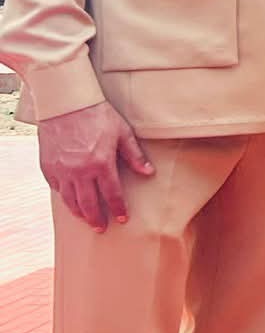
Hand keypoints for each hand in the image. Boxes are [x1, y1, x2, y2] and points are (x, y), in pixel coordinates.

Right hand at [38, 102, 152, 231]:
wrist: (66, 103)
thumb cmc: (98, 115)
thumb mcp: (122, 132)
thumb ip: (134, 155)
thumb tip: (148, 173)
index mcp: (101, 164)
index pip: (112, 194)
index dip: (118, 208)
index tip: (122, 219)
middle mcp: (80, 171)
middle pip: (89, 203)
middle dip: (96, 219)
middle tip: (101, 228)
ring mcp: (62, 171)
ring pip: (70, 200)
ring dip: (79, 213)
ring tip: (86, 219)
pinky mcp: (48, 167)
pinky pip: (56, 189)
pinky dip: (64, 197)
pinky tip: (70, 201)